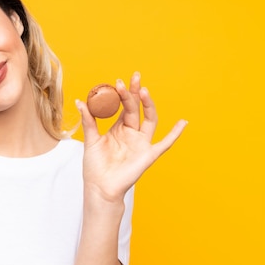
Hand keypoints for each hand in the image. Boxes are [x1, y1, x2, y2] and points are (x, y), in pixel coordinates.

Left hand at [77, 72, 186, 204]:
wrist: (99, 188)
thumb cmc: (95, 167)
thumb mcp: (91, 140)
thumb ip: (88, 121)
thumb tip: (80, 101)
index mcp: (119, 128)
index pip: (123, 106)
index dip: (123, 93)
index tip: (119, 81)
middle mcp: (132, 133)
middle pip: (136, 109)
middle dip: (135, 93)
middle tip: (134, 77)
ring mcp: (141, 143)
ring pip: (149, 119)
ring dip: (148, 105)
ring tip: (144, 91)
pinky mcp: (148, 155)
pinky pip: (165, 144)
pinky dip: (175, 134)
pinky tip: (183, 123)